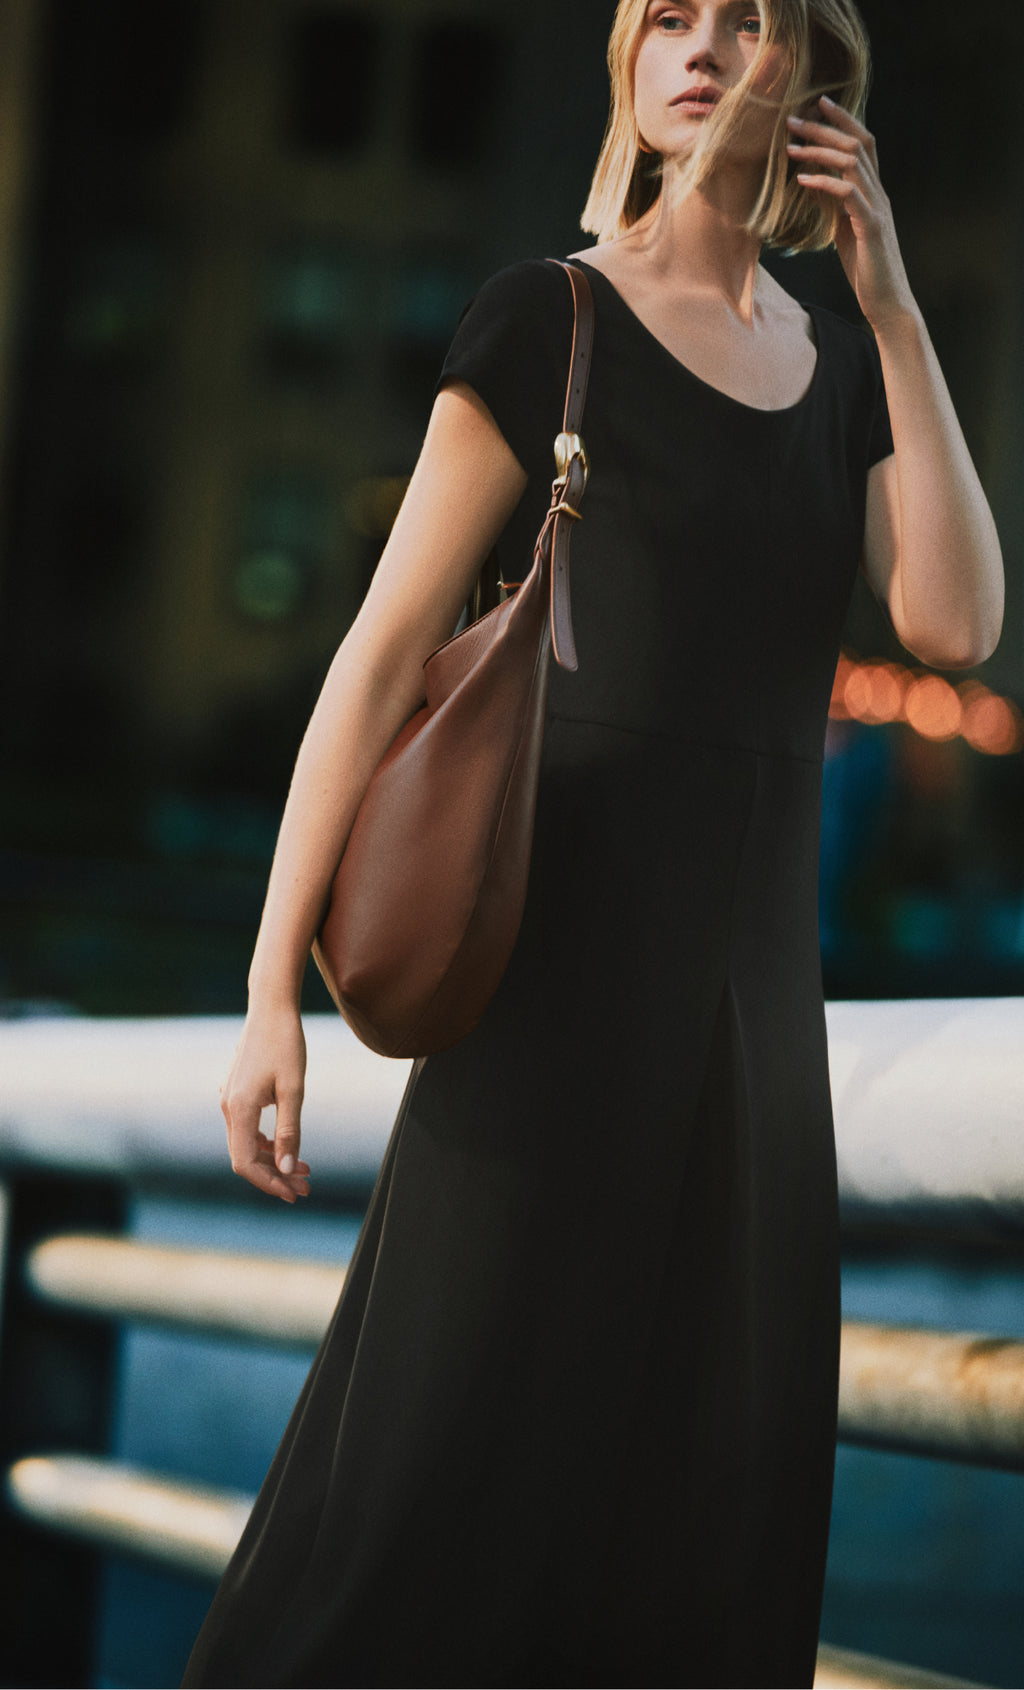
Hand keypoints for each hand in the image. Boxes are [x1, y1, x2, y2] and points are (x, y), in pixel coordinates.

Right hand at [220, 1006, 310, 1202]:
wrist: (270, 1007)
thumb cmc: (286, 1044)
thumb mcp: (294, 1090)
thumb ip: (289, 1132)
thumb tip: (286, 1169)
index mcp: (238, 1109)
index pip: (245, 1163)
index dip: (269, 1184)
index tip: (295, 1194)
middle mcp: (227, 1107)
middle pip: (244, 1158)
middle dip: (275, 1176)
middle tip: (306, 1187)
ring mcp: (229, 1099)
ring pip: (245, 1144)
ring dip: (272, 1161)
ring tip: (304, 1170)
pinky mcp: (236, 1092)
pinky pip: (246, 1128)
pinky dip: (265, 1143)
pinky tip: (286, 1147)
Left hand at [786, 97, 916, 330]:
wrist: (887, 302)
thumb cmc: (865, 268)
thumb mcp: (842, 229)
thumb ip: (831, 203)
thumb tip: (810, 179)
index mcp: (873, 192)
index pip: (862, 143)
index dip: (843, 120)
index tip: (818, 103)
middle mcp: (879, 193)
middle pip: (857, 144)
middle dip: (824, 128)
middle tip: (793, 119)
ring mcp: (877, 208)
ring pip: (853, 163)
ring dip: (820, 151)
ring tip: (791, 148)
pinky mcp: (871, 227)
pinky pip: (848, 194)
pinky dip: (825, 182)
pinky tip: (802, 180)